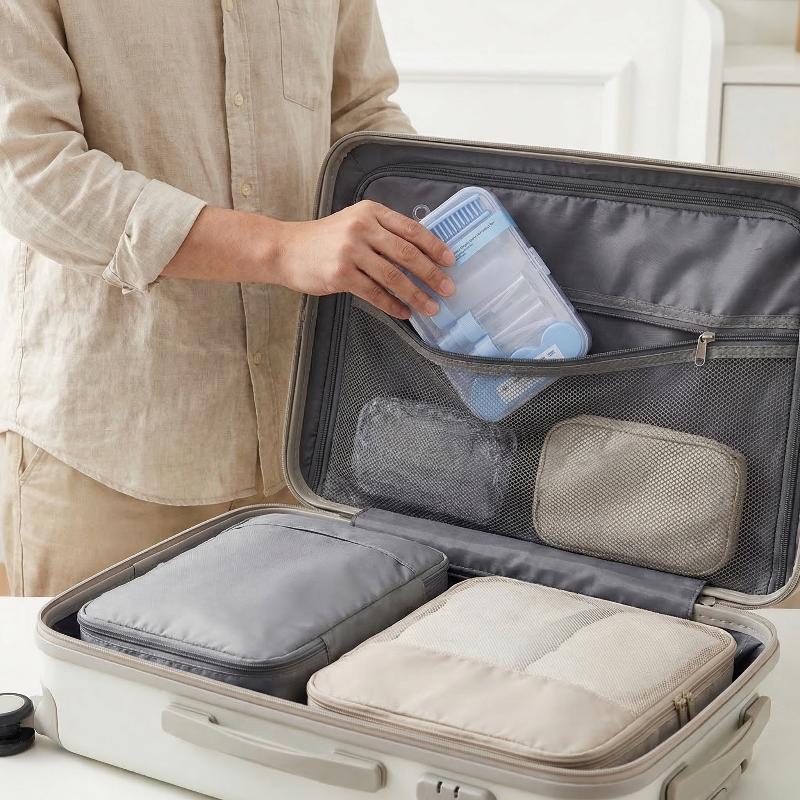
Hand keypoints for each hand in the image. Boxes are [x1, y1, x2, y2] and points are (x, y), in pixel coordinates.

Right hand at [272, 200, 454, 318]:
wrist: (286, 249)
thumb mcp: (354, 223)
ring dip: (416, 294)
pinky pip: (375, 293)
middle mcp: (362, 228)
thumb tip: (419, 255)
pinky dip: (392, 304)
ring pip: (393, 276)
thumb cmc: (323, 239)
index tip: (450, 261)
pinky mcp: (341, 275)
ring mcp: (350, 252)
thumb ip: (383, 233)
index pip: (411, 229)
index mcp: (370, 212)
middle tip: (448, 288)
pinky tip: (403, 312)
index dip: (434, 246)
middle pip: (407, 254)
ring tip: (431, 307)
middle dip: (431, 274)